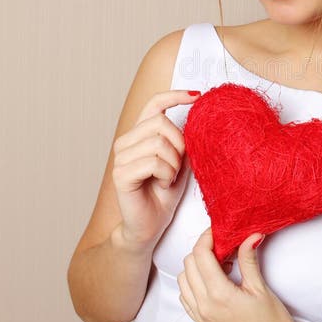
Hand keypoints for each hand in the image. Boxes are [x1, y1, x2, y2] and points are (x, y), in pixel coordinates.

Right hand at [112, 90, 199, 249]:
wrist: (150, 225)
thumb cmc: (165, 193)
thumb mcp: (181, 161)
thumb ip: (185, 140)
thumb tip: (201, 117)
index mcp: (140, 134)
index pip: (154, 104)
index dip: (175, 96)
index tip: (197, 96)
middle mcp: (126, 141)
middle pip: (160, 122)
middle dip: (179, 144)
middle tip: (178, 166)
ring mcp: (120, 157)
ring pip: (158, 143)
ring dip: (173, 164)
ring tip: (168, 178)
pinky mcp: (120, 173)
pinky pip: (154, 162)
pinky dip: (166, 174)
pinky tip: (162, 184)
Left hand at [177, 227, 311, 321]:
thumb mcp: (260, 288)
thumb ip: (248, 259)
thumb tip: (249, 234)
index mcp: (218, 295)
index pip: (200, 255)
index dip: (207, 237)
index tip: (219, 231)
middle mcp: (203, 307)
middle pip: (188, 264)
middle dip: (203, 250)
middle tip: (224, 248)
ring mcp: (200, 318)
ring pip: (183, 281)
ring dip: (196, 267)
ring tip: (221, 266)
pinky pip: (186, 298)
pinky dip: (194, 284)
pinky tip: (215, 282)